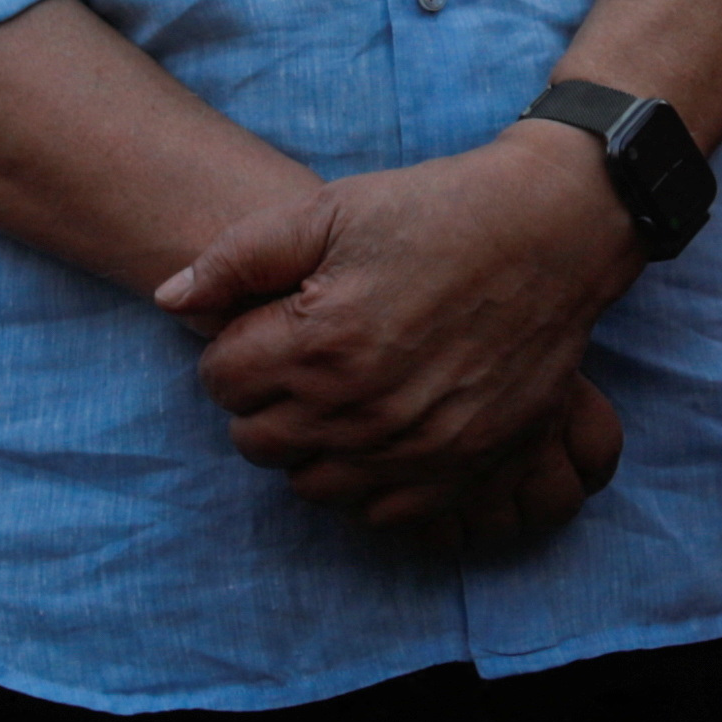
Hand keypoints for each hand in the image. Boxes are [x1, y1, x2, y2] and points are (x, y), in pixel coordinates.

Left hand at [159, 134, 636, 517]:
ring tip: (333, 394)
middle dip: (259, 399)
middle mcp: (362, 407)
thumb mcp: (330, 210)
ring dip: (307, 445)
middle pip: (255, 440)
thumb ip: (238, 258)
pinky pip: (376, 511)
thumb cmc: (436, 212)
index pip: (221, 379)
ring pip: (309, 484)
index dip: (232, 348)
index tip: (264, 325)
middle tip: (293, 360)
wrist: (551, 232)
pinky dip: (363, 479)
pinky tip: (375, 430)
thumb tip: (169, 300)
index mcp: (321, 340)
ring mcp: (414, 447)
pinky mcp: (460, 467)